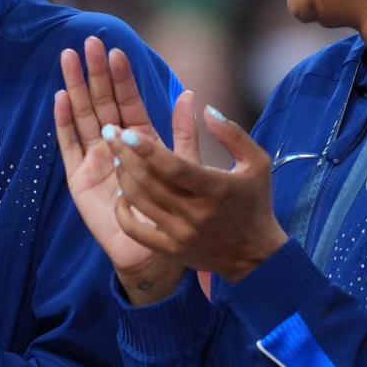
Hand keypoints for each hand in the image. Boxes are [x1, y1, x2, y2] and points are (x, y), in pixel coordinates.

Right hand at [55, 37, 195, 303]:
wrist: (156, 251)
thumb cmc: (174, 209)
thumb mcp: (186, 166)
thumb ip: (184, 133)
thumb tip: (190, 94)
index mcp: (140, 140)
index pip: (128, 101)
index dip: (122, 77)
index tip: (117, 50)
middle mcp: (115, 145)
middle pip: (102, 102)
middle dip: (95, 73)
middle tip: (89, 43)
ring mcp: (95, 159)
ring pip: (83, 116)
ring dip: (76, 88)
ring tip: (69, 59)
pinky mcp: (80, 178)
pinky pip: (70, 145)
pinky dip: (65, 123)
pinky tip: (60, 99)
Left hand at [105, 106, 288, 282]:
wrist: (256, 257)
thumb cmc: (256, 203)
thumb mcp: (256, 163)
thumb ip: (232, 133)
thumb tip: (206, 109)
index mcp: (215, 188)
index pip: (174, 167)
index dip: (147, 150)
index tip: (127, 133)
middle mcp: (195, 213)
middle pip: (149, 181)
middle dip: (124, 155)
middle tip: (109, 135)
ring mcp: (180, 234)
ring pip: (139, 201)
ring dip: (123, 177)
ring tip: (117, 157)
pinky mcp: (171, 250)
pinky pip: (135, 230)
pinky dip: (123, 211)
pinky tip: (123, 194)